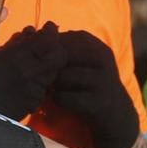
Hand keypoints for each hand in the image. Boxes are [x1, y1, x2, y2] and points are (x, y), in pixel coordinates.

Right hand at [0, 24, 68, 119]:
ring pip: (54, 72)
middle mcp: (31, 72)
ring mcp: (35, 88)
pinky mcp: (35, 101)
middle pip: (60, 56)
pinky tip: (30, 80)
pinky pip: (45, 87)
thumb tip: (23, 24)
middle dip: (57, 48)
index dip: (51, 31)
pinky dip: (41, 80)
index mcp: (19, 56)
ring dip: (49, 65)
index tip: (48, 28)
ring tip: (37, 63)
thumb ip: (14, 39)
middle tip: (49, 45)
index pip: (49, 39)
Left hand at [48, 29, 140, 147]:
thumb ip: (61, 49)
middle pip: (60, 55)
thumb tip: (31, 34)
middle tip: (46, 78)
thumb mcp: (80, 62)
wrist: (115, 113)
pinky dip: (58, 100)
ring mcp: (103, 80)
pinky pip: (65, 97)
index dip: (47, 52)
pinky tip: (61, 101)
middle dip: (49, 68)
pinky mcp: (100, 102)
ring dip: (53, 85)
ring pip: (62, 76)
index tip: (43, 63)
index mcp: (95, 45)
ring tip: (54, 89)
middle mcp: (102, 58)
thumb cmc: (88, 84)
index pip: (62, 39)